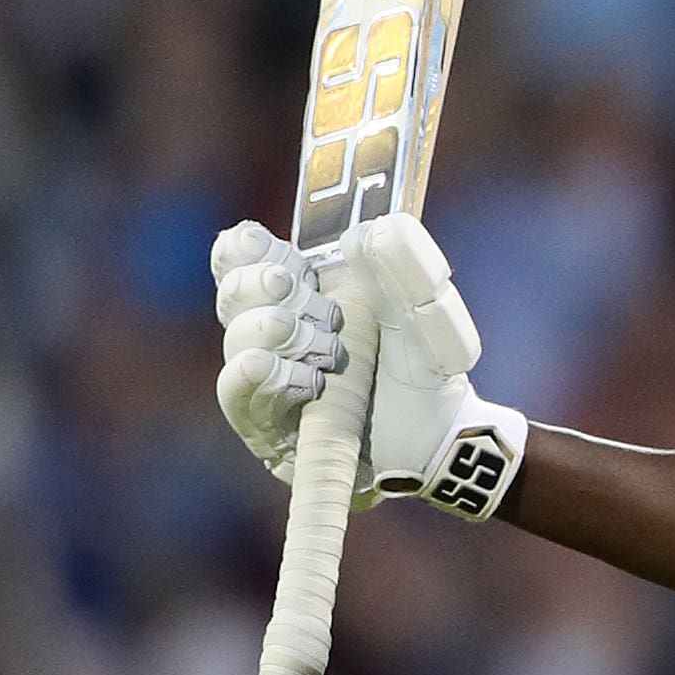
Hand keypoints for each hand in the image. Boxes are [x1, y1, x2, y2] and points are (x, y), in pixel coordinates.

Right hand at [210, 215, 530, 517]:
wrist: (440, 442)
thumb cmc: (428, 371)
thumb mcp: (428, 317)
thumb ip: (407, 271)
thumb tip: (367, 232)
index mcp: (307, 293)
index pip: (246, 258)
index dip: (245, 249)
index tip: (260, 242)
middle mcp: (278, 333)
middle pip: (235, 295)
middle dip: (259, 286)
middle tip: (292, 285)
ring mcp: (268, 380)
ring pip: (236, 341)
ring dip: (271, 330)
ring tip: (326, 348)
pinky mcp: (266, 427)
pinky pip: (238, 395)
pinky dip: (256, 376)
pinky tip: (281, 370)